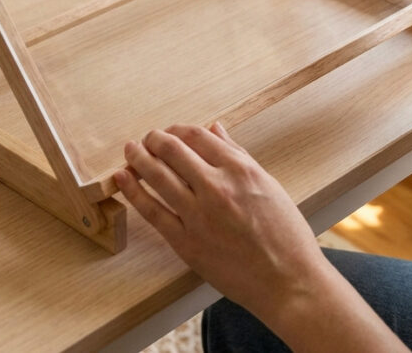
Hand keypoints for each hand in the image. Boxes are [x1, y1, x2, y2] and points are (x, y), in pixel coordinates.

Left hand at [114, 123, 324, 326]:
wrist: (288, 282)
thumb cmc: (285, 234)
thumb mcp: (267, 183)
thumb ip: (237, 154)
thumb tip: (214, 129)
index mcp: (239, 169)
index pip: (196, 136)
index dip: (177, 129)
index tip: (169, 132)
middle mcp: (216, 187)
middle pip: (172, 150)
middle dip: (154, 139)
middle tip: (146, 139)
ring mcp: (199, 215)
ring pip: (157, 176)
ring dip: (138, 158)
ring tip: (129, 151)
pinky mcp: (186, 243)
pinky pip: (152, 211)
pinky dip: (133, 191)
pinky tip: (122, 178)